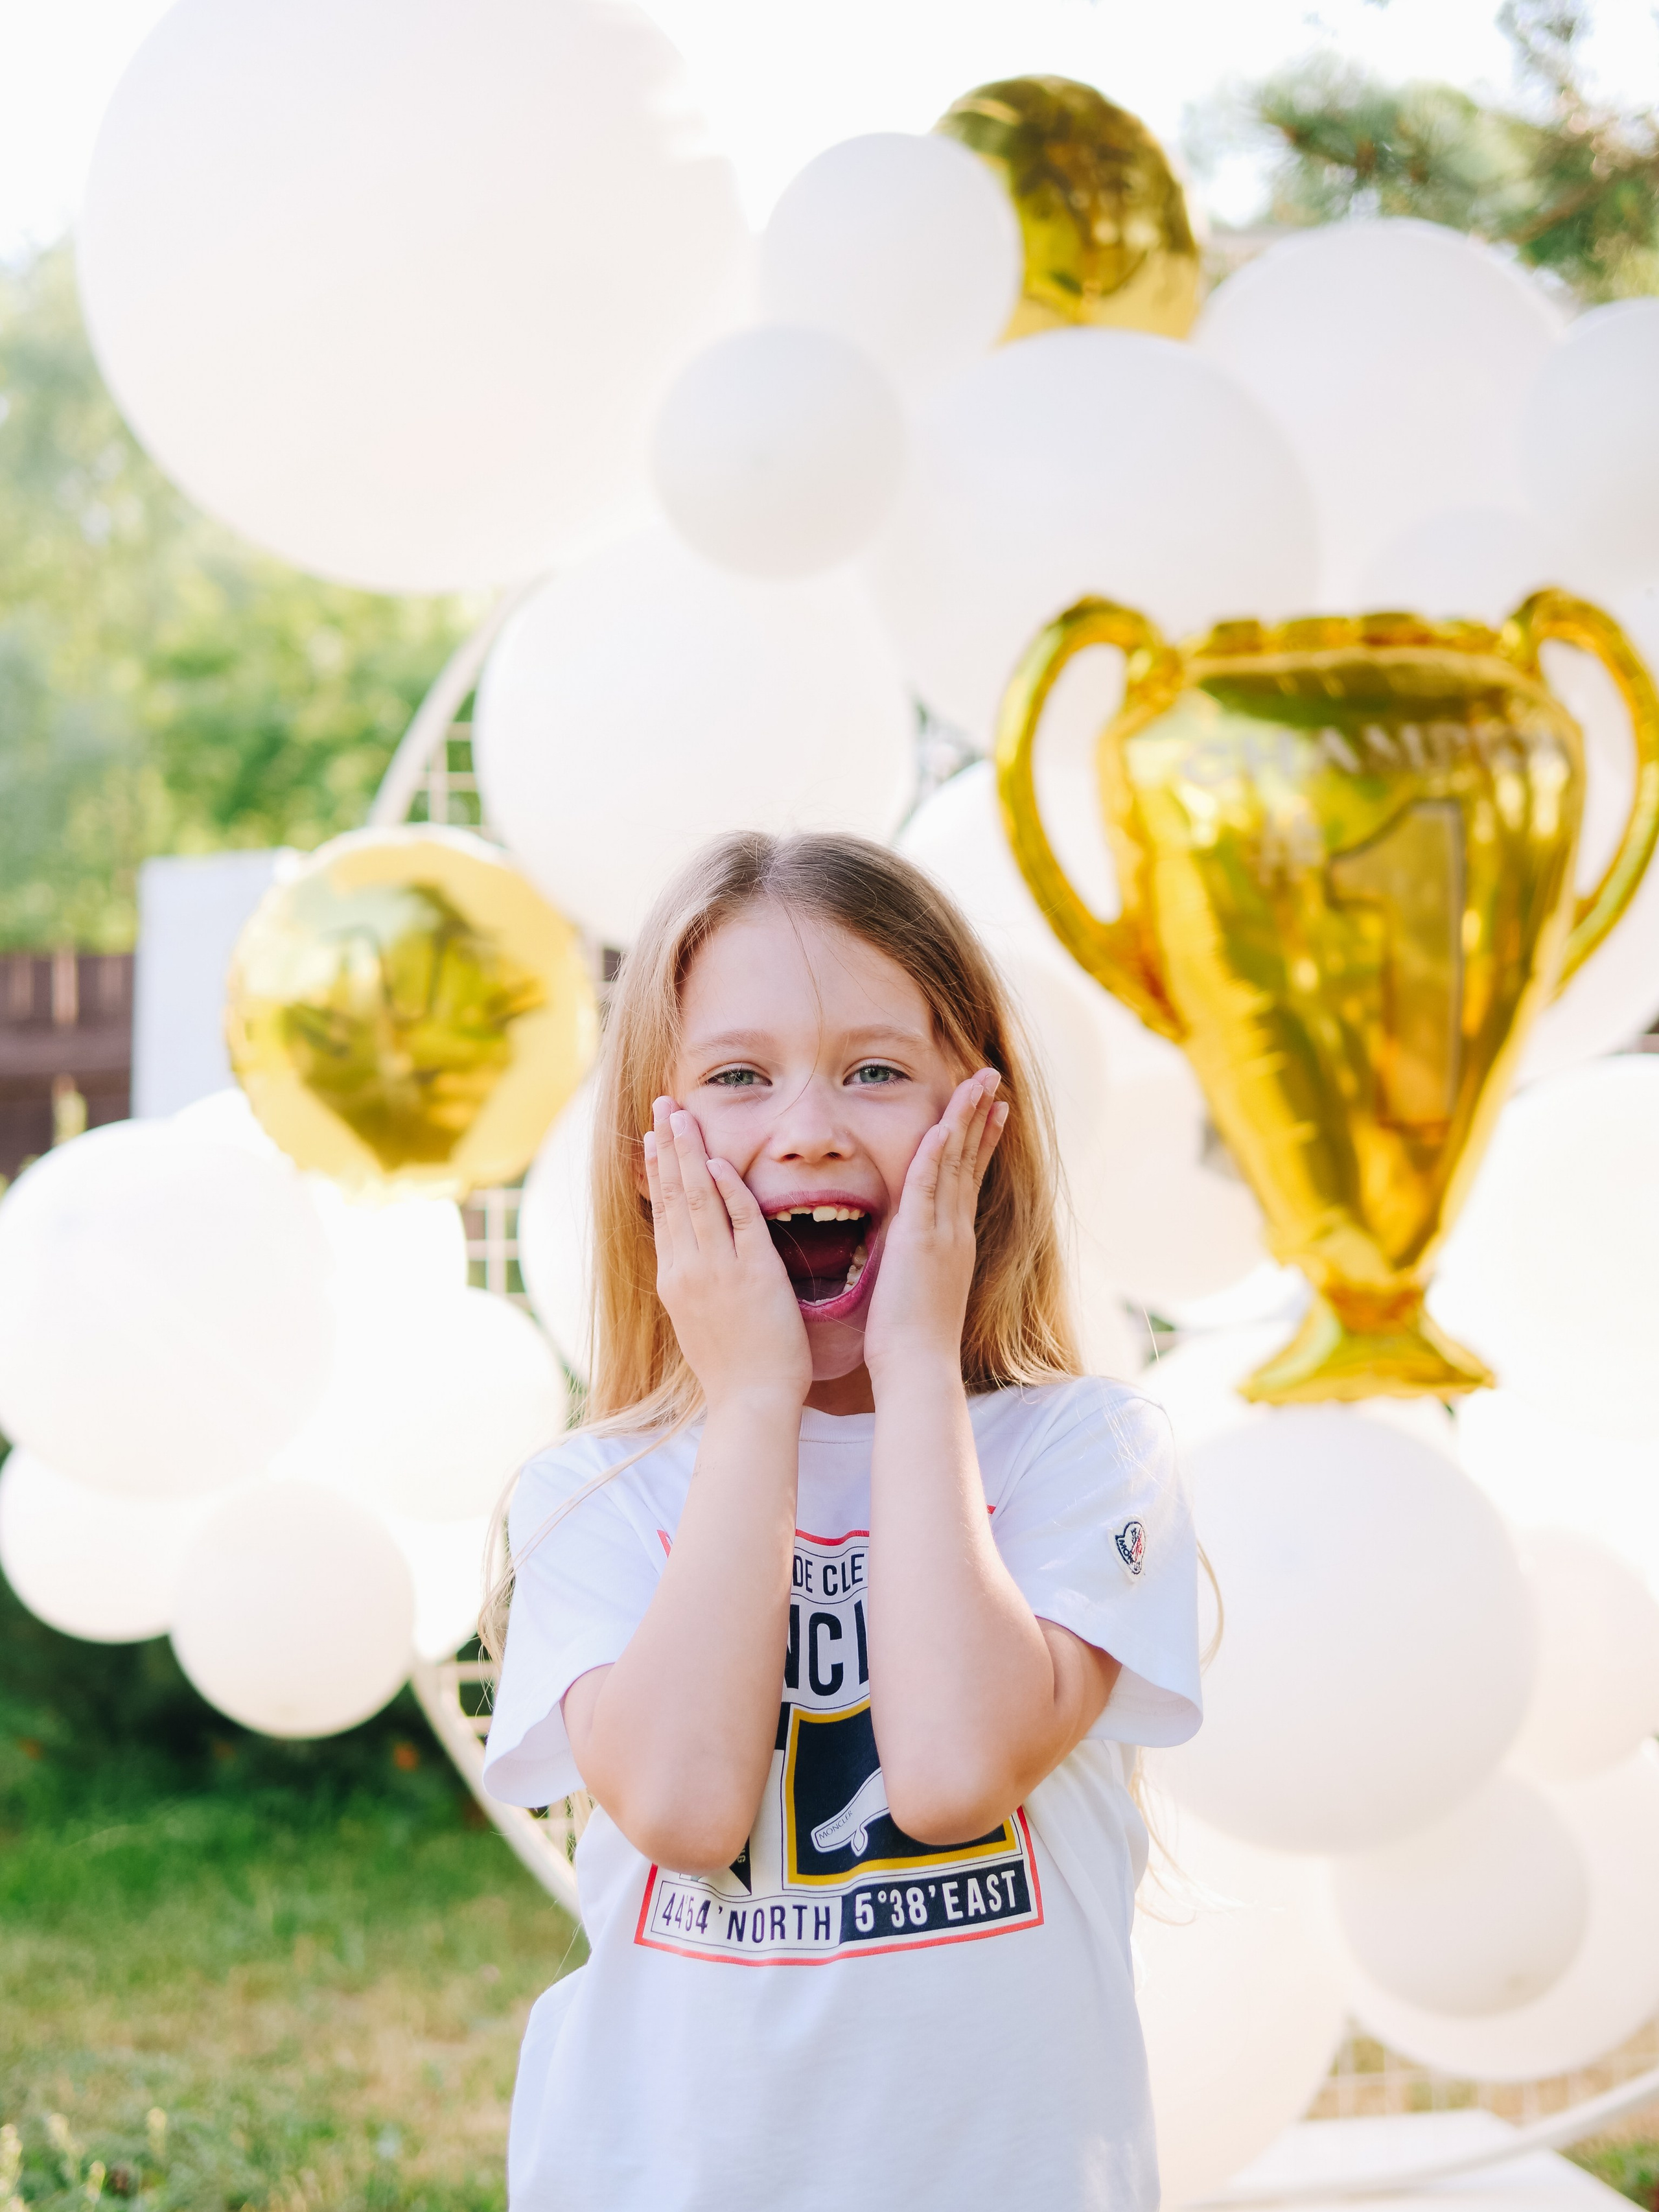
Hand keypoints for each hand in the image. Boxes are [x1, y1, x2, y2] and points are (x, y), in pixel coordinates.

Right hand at [643, 1096, 810, 1412]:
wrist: (750, 1402)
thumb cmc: (733, 1367)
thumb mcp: (698, 1320)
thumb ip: (693, 1282)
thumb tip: (689, 1256)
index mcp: (674, 1279)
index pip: (663, 1211)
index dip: (659, 1170)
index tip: (654, 1136)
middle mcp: (688, 1269)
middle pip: (674, 1194)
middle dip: (668, 1145)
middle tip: (663, 1105)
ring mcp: (719, 1271)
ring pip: (699, 1199)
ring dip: (690, 1153)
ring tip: (682, 1116)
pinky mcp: (754, 1275)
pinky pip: (740, 1222)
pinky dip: (729, 1190)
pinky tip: (719, 1161)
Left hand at [863, 1070, 1007, 1387]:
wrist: (919, 1366)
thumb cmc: (913, 1338)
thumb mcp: (920, 1287)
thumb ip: (920, 1259)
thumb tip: (913, 1247)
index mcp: (956, 1240)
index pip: (971, 1177)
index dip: (982, 1140)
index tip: (993, 1110)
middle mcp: (956, 1230)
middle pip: (970, 1159)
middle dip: (981, 1115)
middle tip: (991, 1078)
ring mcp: (942, 1233)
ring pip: (956, 1163)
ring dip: (964, 1119)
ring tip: (977, 1083)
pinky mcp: (919, 1240)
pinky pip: (928, 1187)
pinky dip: (934, 1155)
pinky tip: (940, 1125)